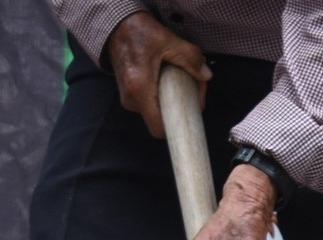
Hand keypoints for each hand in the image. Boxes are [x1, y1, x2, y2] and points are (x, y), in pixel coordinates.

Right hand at [105, 10, 210, 138]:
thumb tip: (206, 75)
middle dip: (178, 110)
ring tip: (179, 84)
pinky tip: (167, 84)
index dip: (175, 128)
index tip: (189, 118)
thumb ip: (190, 58)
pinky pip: (149, 105)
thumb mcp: (169, 41)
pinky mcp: (128, 96)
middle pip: (160, 120)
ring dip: (170, 103)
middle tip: (191, 93)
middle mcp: (131, 99)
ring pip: (155, 112)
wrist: (117, 27)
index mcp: (140, 89)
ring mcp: (128, 99)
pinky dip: (161, 98)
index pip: (158, 128)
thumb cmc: (139, 33)